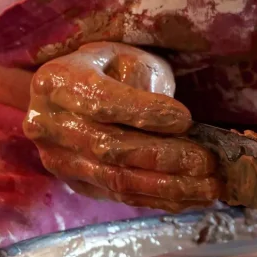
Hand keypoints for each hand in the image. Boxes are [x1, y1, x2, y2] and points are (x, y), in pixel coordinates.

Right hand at [23, 42, 220, 211]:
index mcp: (57, 82)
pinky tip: (191, 198)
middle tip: (206, 161)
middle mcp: (48, 125)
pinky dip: (159, 198)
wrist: (70, 95)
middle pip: (110, 148)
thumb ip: (143, 82)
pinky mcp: (77, 184)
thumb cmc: (108, 69)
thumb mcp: (125, 58)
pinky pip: (122, 196)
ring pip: (118, 179)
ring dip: (168, 186)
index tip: (185, 119)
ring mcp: (60, 160)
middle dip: (165, 157)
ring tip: (208, 186)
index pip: (101, 102)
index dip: (143, 113)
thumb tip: (177, 125)